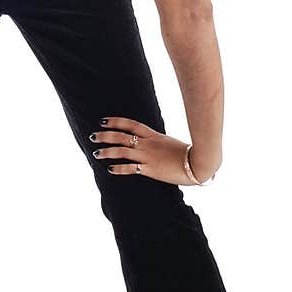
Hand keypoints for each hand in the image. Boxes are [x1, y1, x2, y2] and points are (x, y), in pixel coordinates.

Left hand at [89, 116, 211, 185]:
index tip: (104, 121)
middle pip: (122, 136)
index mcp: (154, 135)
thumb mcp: (171, 143)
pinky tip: (110, 169)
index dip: (116, 122)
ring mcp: (148, 156)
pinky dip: (119, 168)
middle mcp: (148, 144)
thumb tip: (156, 144)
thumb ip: (160, 143)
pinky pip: (131, 168)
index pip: (131, 124)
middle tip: (93, 136)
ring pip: (122, 151)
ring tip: (96, 153)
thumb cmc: (189, 154)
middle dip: (105, 135)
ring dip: (107, 152)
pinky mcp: (150, 169)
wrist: (199, 163)